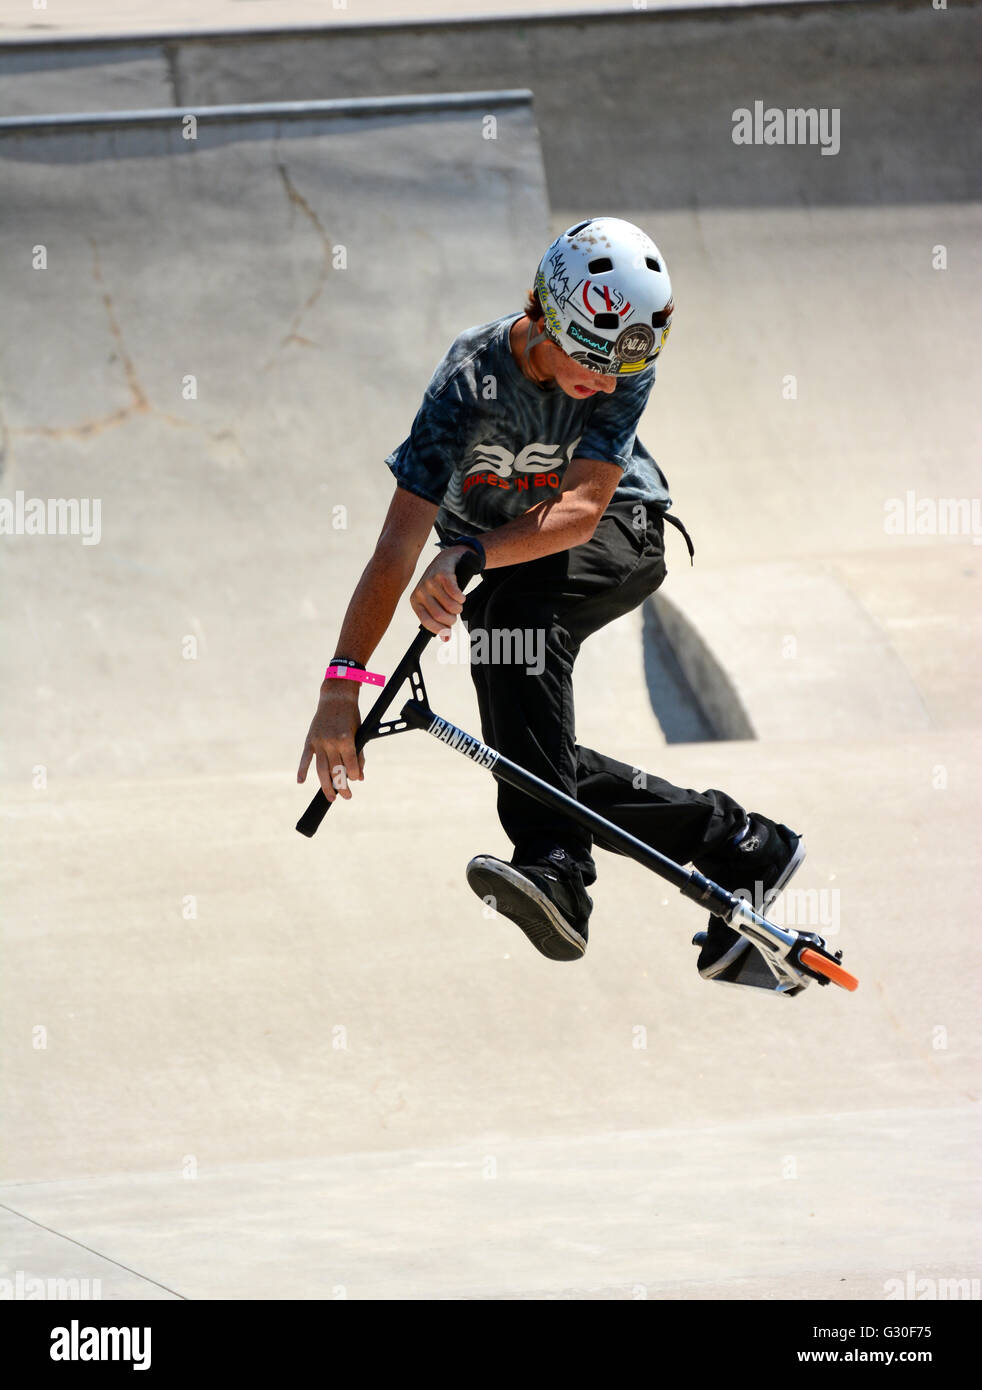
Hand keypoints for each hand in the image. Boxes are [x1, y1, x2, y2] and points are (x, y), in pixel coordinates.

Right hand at [297, 683, 364, 801]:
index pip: (351, 766)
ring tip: (331, 797)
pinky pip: (305, 758)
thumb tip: (360, 777)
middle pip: (336, 772)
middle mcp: (332, 742)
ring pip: (321, 770)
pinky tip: (301, 781)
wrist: (336, 698)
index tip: (355, 780)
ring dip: (326, 786)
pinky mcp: (310, 740)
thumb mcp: (359, 734)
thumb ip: (359, 755)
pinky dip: (302, 770)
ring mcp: (319, 742)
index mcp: (346, 740)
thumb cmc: (350, 716)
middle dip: (342, 787)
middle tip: (346, 797)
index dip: (354, 776)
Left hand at [410, 547, 466, 638]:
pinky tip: (460, 596)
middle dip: (452, 619)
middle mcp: (420, 592)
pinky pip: (455, 594)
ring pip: (450, 606)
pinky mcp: (442, 574)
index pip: (426, 622)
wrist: (446, 560)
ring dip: (458, 608)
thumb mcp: (434, 603)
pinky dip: (461, 598)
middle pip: (440, 615)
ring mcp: (430, 582)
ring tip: (458, 604)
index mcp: (415, 601)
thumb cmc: (439, 586)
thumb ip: (439, 620)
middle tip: (455, 615)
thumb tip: (446, 638)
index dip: (439, 630)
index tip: (448, 633)